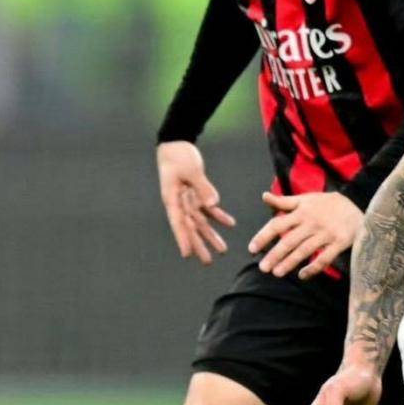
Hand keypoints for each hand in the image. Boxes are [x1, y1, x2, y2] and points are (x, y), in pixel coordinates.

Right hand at [157, 141, 234, 263]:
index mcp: (172, 198)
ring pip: (200, 222)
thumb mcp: (191, 170)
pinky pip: (208, 208)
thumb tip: (213, 204)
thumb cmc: (179, 155)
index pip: (178, 223)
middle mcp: (179, 203)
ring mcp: (188, 199)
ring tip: (222, 250)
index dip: (183, 239)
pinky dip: (219, 215)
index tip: (187, 254)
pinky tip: (230, 224)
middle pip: (190, 227)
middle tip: (207, 262)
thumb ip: (202, 187)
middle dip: (199, 245)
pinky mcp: (196, 193)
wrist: (176, 142)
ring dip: (211, 235)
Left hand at [248, 191, 363, 278]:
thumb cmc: (329, 205)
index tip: (252, 249)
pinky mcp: (340, 243)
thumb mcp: (307, 199)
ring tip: (277, 273)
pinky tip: (302, 275)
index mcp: (302, 211)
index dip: (264, 236)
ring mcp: (326, 233)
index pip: (278, 224)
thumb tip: (264, 196)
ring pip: (305, 250)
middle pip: (289, 240)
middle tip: (263, 268)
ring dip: (290, 262)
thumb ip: (284, 201)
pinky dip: (313, 267)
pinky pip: (325, 258)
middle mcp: (312, 222)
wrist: (359, 209)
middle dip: (275, 254)